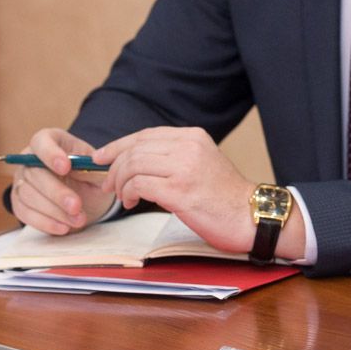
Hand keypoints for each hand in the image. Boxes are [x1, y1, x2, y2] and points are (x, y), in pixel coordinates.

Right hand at [9, 128, 114, 234]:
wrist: (87, 194)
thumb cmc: (91, 175)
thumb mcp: (97, 169)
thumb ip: (92, 167)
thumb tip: (90, 167)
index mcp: (51, 141)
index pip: (42, 141)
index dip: (51, 153)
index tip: (66, 167)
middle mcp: (30, 158)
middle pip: (35, 173)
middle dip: (57, 192)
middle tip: (76, 206)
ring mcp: (21, 180)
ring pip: (29, 195)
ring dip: (54, 211)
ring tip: (78, 220)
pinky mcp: (18, 201)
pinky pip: (25, 213)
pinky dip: (45, 222)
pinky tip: (63, 227)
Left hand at [92, 127, 259, 253]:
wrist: (250, 215)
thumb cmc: (224, 195)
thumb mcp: (202, 162)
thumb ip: (175, 155)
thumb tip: (134, 160)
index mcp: (193, 136)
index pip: (145, 134)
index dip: (118, 145)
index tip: (101, 157)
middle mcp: (189, 146)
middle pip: (135, 149)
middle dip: (113, 167)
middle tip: (107, 184)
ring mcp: (184, 167)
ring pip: (133, 165)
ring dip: (119, 182)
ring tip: (121, 196)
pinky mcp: (179, 190)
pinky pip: (138, 184)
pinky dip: (128, 192)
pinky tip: (131, 202)